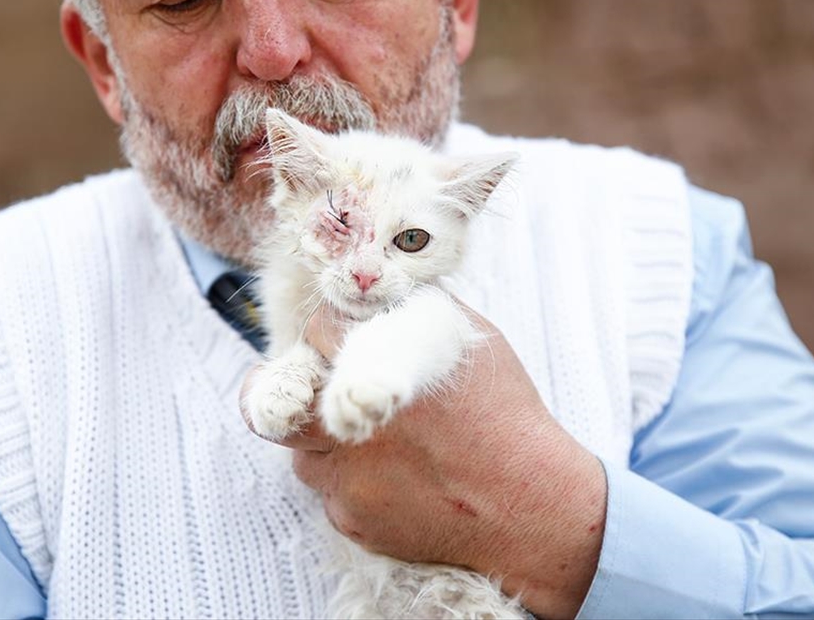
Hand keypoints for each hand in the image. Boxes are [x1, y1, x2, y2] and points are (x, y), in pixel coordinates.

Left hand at [240, 301, 608, 618]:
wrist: (531, 508)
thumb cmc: (506, 419)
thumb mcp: (471, 342)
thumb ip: (416, 313)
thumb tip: (384, 294)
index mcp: (377, 370)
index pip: (316, 331)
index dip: (326, 330)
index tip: (335, 336)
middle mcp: (351, 425)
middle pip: (283, 400)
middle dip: (282, 387)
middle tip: (299, 384)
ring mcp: (347, 479)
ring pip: (305, 455)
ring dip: (323, 444)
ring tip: (372, 442)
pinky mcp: (352, 520)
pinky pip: (333, 496)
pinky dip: (352, 485)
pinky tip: (395, 480)